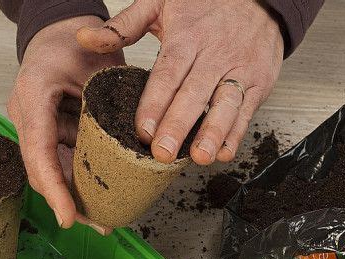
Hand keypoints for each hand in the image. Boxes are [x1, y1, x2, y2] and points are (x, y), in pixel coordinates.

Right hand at [8, 16, 123, 231]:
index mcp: (34, 97)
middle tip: (98, 224)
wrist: (62, 32)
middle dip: (68, 202)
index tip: (69, 217)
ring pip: (54, 169)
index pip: (39, 152)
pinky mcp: (53, 129)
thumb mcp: (97, 65)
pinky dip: (80, 178)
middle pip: (44, 170)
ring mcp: (39, 125)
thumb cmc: (76, 41)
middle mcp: (30, 116)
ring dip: (76, 195)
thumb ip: (109, 103)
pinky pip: (65, 158)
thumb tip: (136, 143)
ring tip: (103, 218)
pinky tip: (100, 192)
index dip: (54, 188)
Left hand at [77, 0, 283, 164]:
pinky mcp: (259, 81)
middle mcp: (214, 54)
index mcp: (187, 37)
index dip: (155, 103)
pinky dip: (237, 132)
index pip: (168, 74)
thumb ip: (123, 26)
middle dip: (178, 126)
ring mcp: (239, 69)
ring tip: (201, 157)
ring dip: (213, 133)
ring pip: (225, 103)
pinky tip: (225, 152)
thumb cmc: (206, 3)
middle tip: (163, 153)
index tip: (142, 130)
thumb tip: (85, 38)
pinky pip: (247, 109)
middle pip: (193, 94)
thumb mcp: (160, 3)